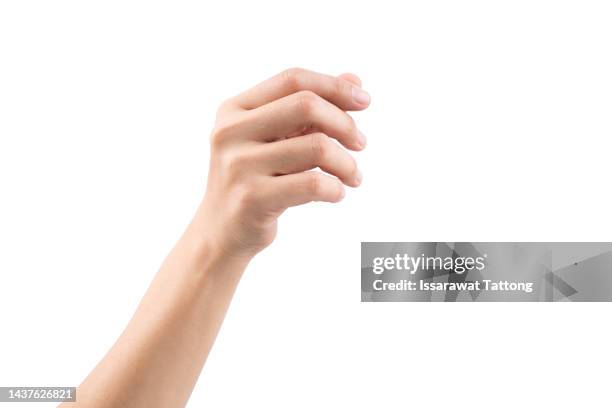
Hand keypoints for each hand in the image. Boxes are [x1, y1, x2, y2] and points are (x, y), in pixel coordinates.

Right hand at [196, 68, 369, 257]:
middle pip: (305, 104)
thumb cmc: (256, 180)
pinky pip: (312, 184)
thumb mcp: (276, 140)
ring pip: (316, 147)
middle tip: (361, 144)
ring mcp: (239, 165)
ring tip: (353, 176)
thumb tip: (354, 78)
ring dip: (346, 163)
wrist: (221, 232)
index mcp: (234, 110)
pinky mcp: (252, 198)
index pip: (293, 80)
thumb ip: (310, 109)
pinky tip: (337, 193)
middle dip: (344, 123)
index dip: (334, 86)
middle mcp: (231, 132)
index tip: (364, 101)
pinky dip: (336, 188)